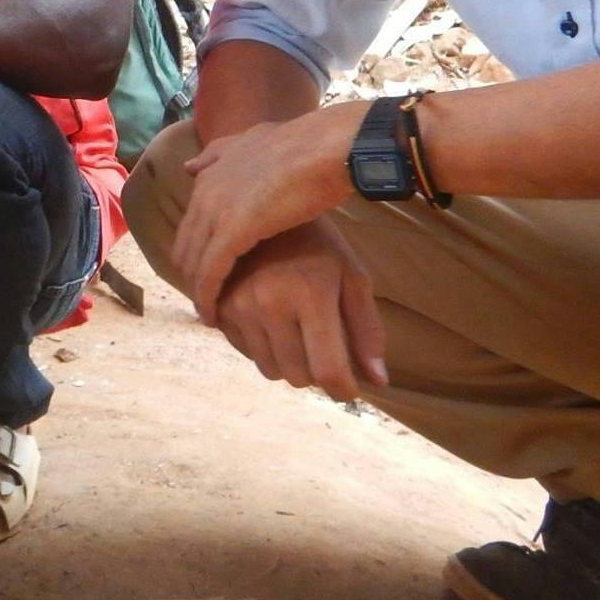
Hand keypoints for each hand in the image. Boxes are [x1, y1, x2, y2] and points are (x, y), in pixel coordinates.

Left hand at [175, 102, 366, 322]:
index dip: (197, 249)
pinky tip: (213, 315)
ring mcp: (215, 212)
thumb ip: (220, 154)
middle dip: (193, 274)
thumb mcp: (252, 140)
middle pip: (186, 246)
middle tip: (206, 299)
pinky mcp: (231, 234)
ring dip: (199, 290)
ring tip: (209, 313)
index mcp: (210, 174)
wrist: (326, 147)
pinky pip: (210, 273)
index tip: (206, 271)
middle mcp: (204, 193)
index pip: (192, 223)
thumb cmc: (305, 146)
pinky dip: (208, 297)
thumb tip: (190, 168)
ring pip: (194, 263)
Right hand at [213, 222, 387, 401]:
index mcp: (310, 294)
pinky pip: (246, 353)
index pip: (327, 369)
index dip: (343, 389)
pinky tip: (271, 322)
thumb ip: (366, 329)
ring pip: (269, 369)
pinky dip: (263, 348)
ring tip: (297, 332)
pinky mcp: (220, 305)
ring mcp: (240, 304)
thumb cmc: (318, 246)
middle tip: (322, 348)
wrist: (263, 210)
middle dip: (315, 373)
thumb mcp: (351, 277)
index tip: (349, 390)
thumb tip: (379, 381)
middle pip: (297, 376)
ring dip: (288, 362)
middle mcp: (270, 303)